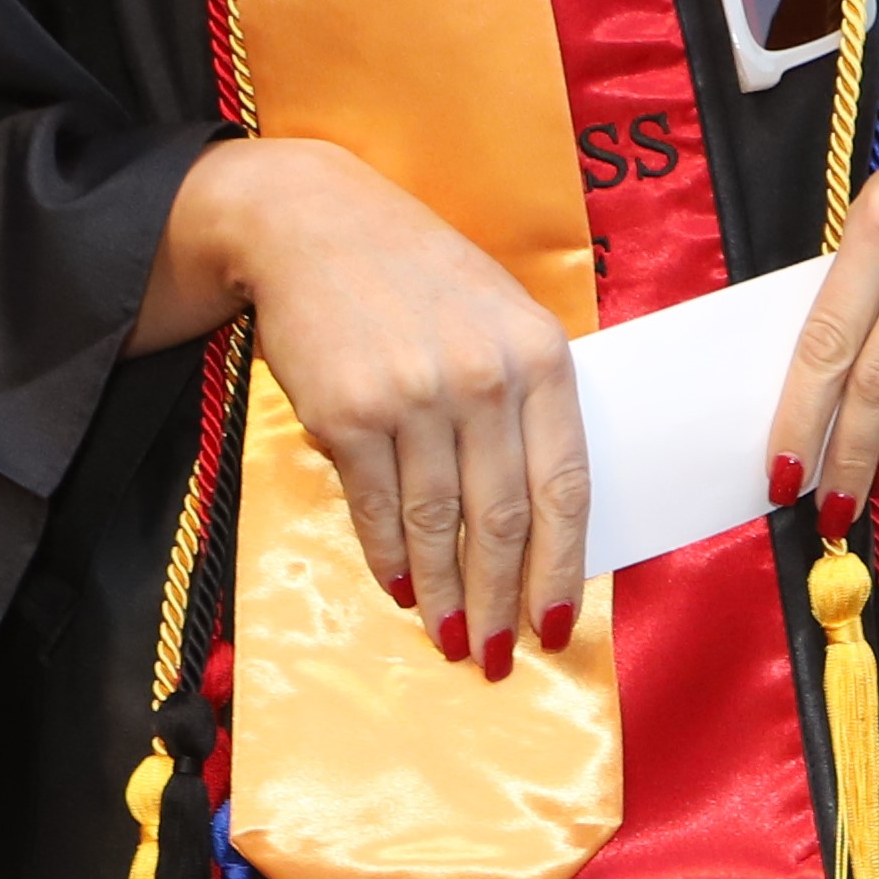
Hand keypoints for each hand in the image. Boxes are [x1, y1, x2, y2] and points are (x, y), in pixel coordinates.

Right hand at [151, 138, 583, 671]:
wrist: (313, 225)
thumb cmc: (422, 275)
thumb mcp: (503, 315)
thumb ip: (531, 400)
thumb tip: (545, 515)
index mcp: (541, 357)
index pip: (565, 487)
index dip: (563, 567)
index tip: (555, 623)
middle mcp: (483, 380)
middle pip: (503, 522)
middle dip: (503, 601)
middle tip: (498, 654)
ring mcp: (413, 399)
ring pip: (438, 527)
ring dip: (446, 595)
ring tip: (451, 636)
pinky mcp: (347, 416)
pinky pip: (378, 510)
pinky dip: (389, 559)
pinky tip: (400, 587)